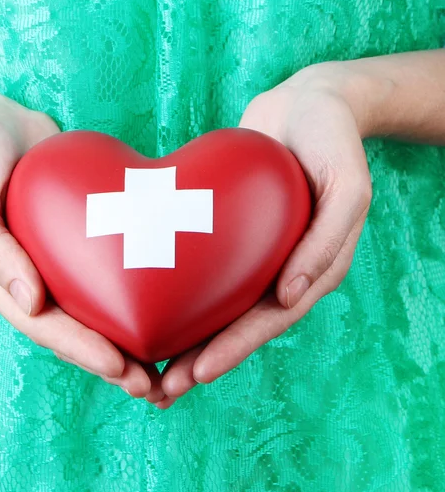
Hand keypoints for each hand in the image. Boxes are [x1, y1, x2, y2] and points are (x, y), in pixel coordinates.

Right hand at [0, 92, 166, 401]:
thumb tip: (28, 303)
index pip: (43, 326)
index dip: (82, 350)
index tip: (122, 368)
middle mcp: (28, 280)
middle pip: (72, 330)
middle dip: (111, 360)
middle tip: (154, 383)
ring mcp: (52, 263)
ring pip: (92, 310)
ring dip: (125, 339)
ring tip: (167, 364)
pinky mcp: (74, 242)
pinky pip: (102, 274)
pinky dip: (128, 295)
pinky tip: (163, 306)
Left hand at [159, 64, 372, 403]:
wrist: (307, 102)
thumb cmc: (332, 139)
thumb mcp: (347, 185)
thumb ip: (327, 241)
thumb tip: (292, 296)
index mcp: (309, 267)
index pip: (269, 319)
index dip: (234, 348)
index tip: (196, 373)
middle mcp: (278, 265)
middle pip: (236, 323)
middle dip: (200, 358)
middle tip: (159, 389)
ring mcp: (252, 249)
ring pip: (214, 301)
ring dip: (182, 335)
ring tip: (144, 366)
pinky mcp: (228, 227)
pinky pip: (201, 263)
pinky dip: (176, 288)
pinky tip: (143, 302)